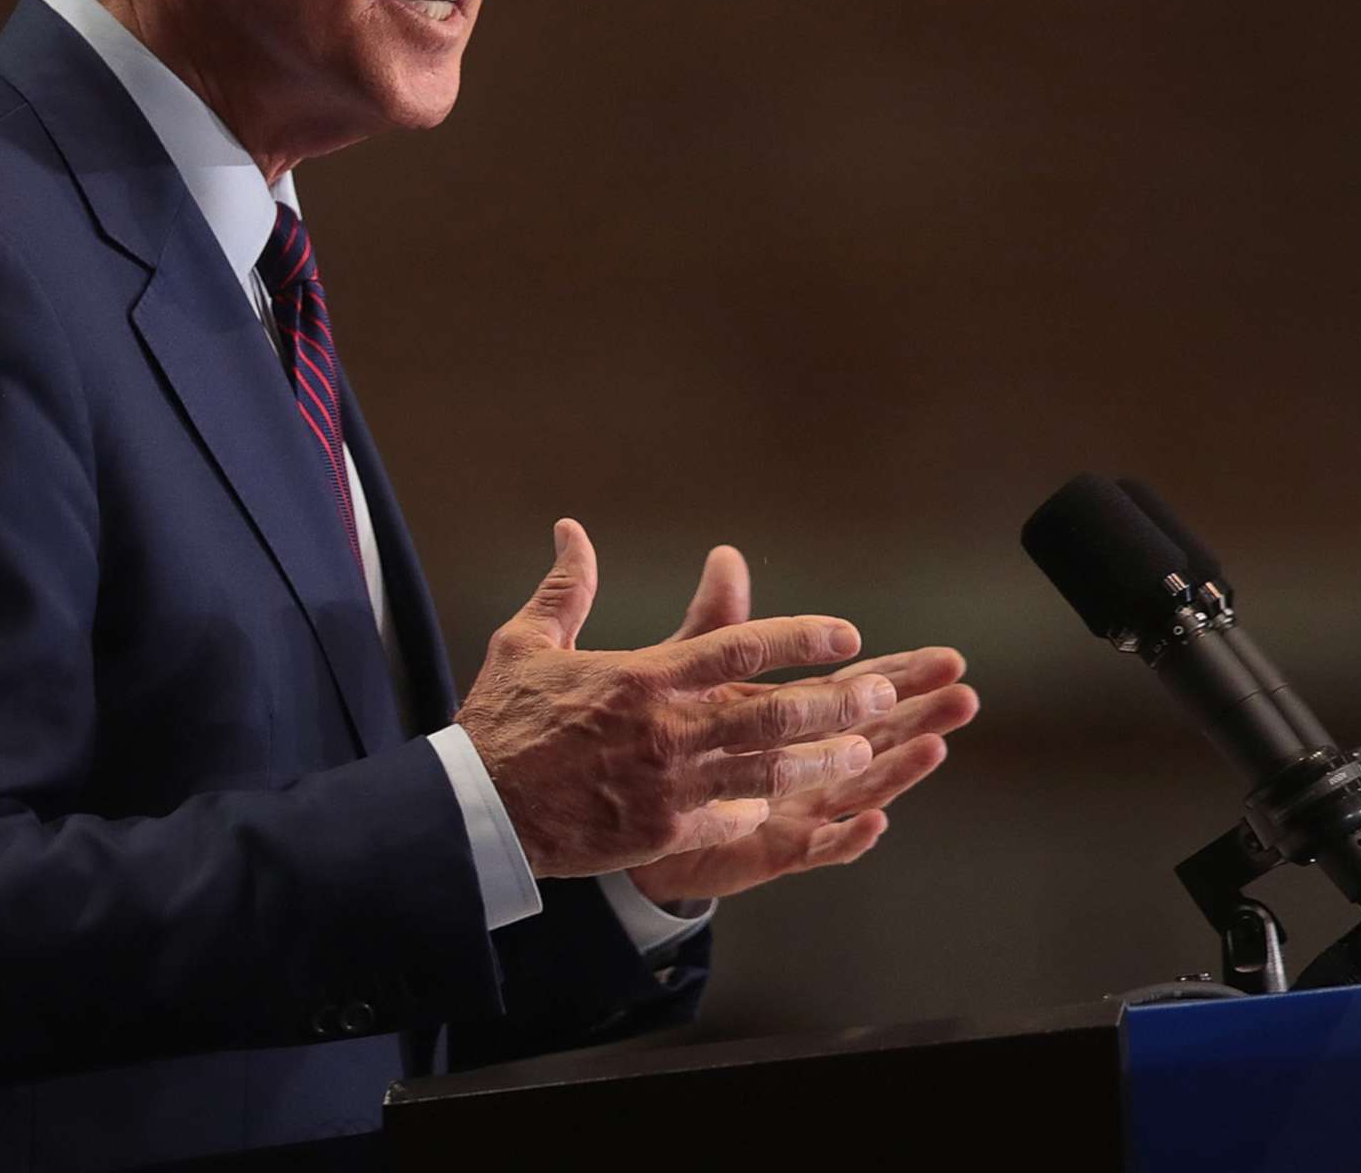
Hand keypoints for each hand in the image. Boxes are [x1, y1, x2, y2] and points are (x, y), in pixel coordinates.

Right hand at [454, 520, 885, 878]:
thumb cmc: (502, 721)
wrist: (477, 809)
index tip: (844, 632)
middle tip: (883, 693)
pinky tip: (787, 804)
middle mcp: (668, 730)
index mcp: (644, 678)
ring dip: (821, 761)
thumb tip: (571, 529)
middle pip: (774, 713)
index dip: (799, 637)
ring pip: (767, 771)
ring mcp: (670, 786)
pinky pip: (730, 819)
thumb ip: (566, 587)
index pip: (740, 647)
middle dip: (837, 702)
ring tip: (863, 753)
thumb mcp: (528, 642)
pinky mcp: (663, 832)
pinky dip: (761, 809)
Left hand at [626, 545, 978, 905]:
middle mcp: (808, 762)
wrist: (629, 811)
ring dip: (897, 770)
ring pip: (857, 788)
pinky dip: (847, 837)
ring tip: (934, 747)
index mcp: (796, 718)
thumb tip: (726, 555)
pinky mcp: (772, 849)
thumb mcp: (692, 675)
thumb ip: (719, 624)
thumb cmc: (670, 739)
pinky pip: (815, 847)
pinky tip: (874, 822)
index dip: (903, 675)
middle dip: (918, 715)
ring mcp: (797, 807)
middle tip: (964, 696)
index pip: (859, 689)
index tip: (948, 659)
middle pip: (874, 736)